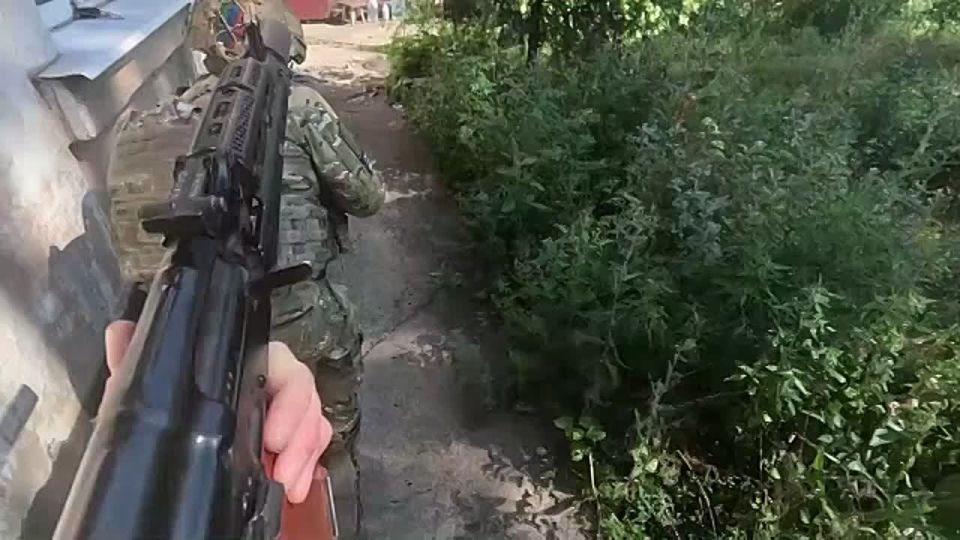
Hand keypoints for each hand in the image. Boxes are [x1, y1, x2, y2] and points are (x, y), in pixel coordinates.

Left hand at [104, 321, 331, 502]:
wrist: (163, 472)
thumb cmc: (161, 419)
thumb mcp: (146, 392)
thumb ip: (134, 362)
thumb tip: (121, 331)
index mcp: (240, 366)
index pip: (281, 365)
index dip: (288, 399)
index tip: (272, 437)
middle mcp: (266, 385)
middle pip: (305, 394)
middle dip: (301, 435)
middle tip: (282, 468)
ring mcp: (281, 414)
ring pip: (314, 419)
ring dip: (306, 452)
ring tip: (288, 483)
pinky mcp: (287, 442)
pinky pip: (314, 442)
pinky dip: (309, 464)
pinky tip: (296, 487)